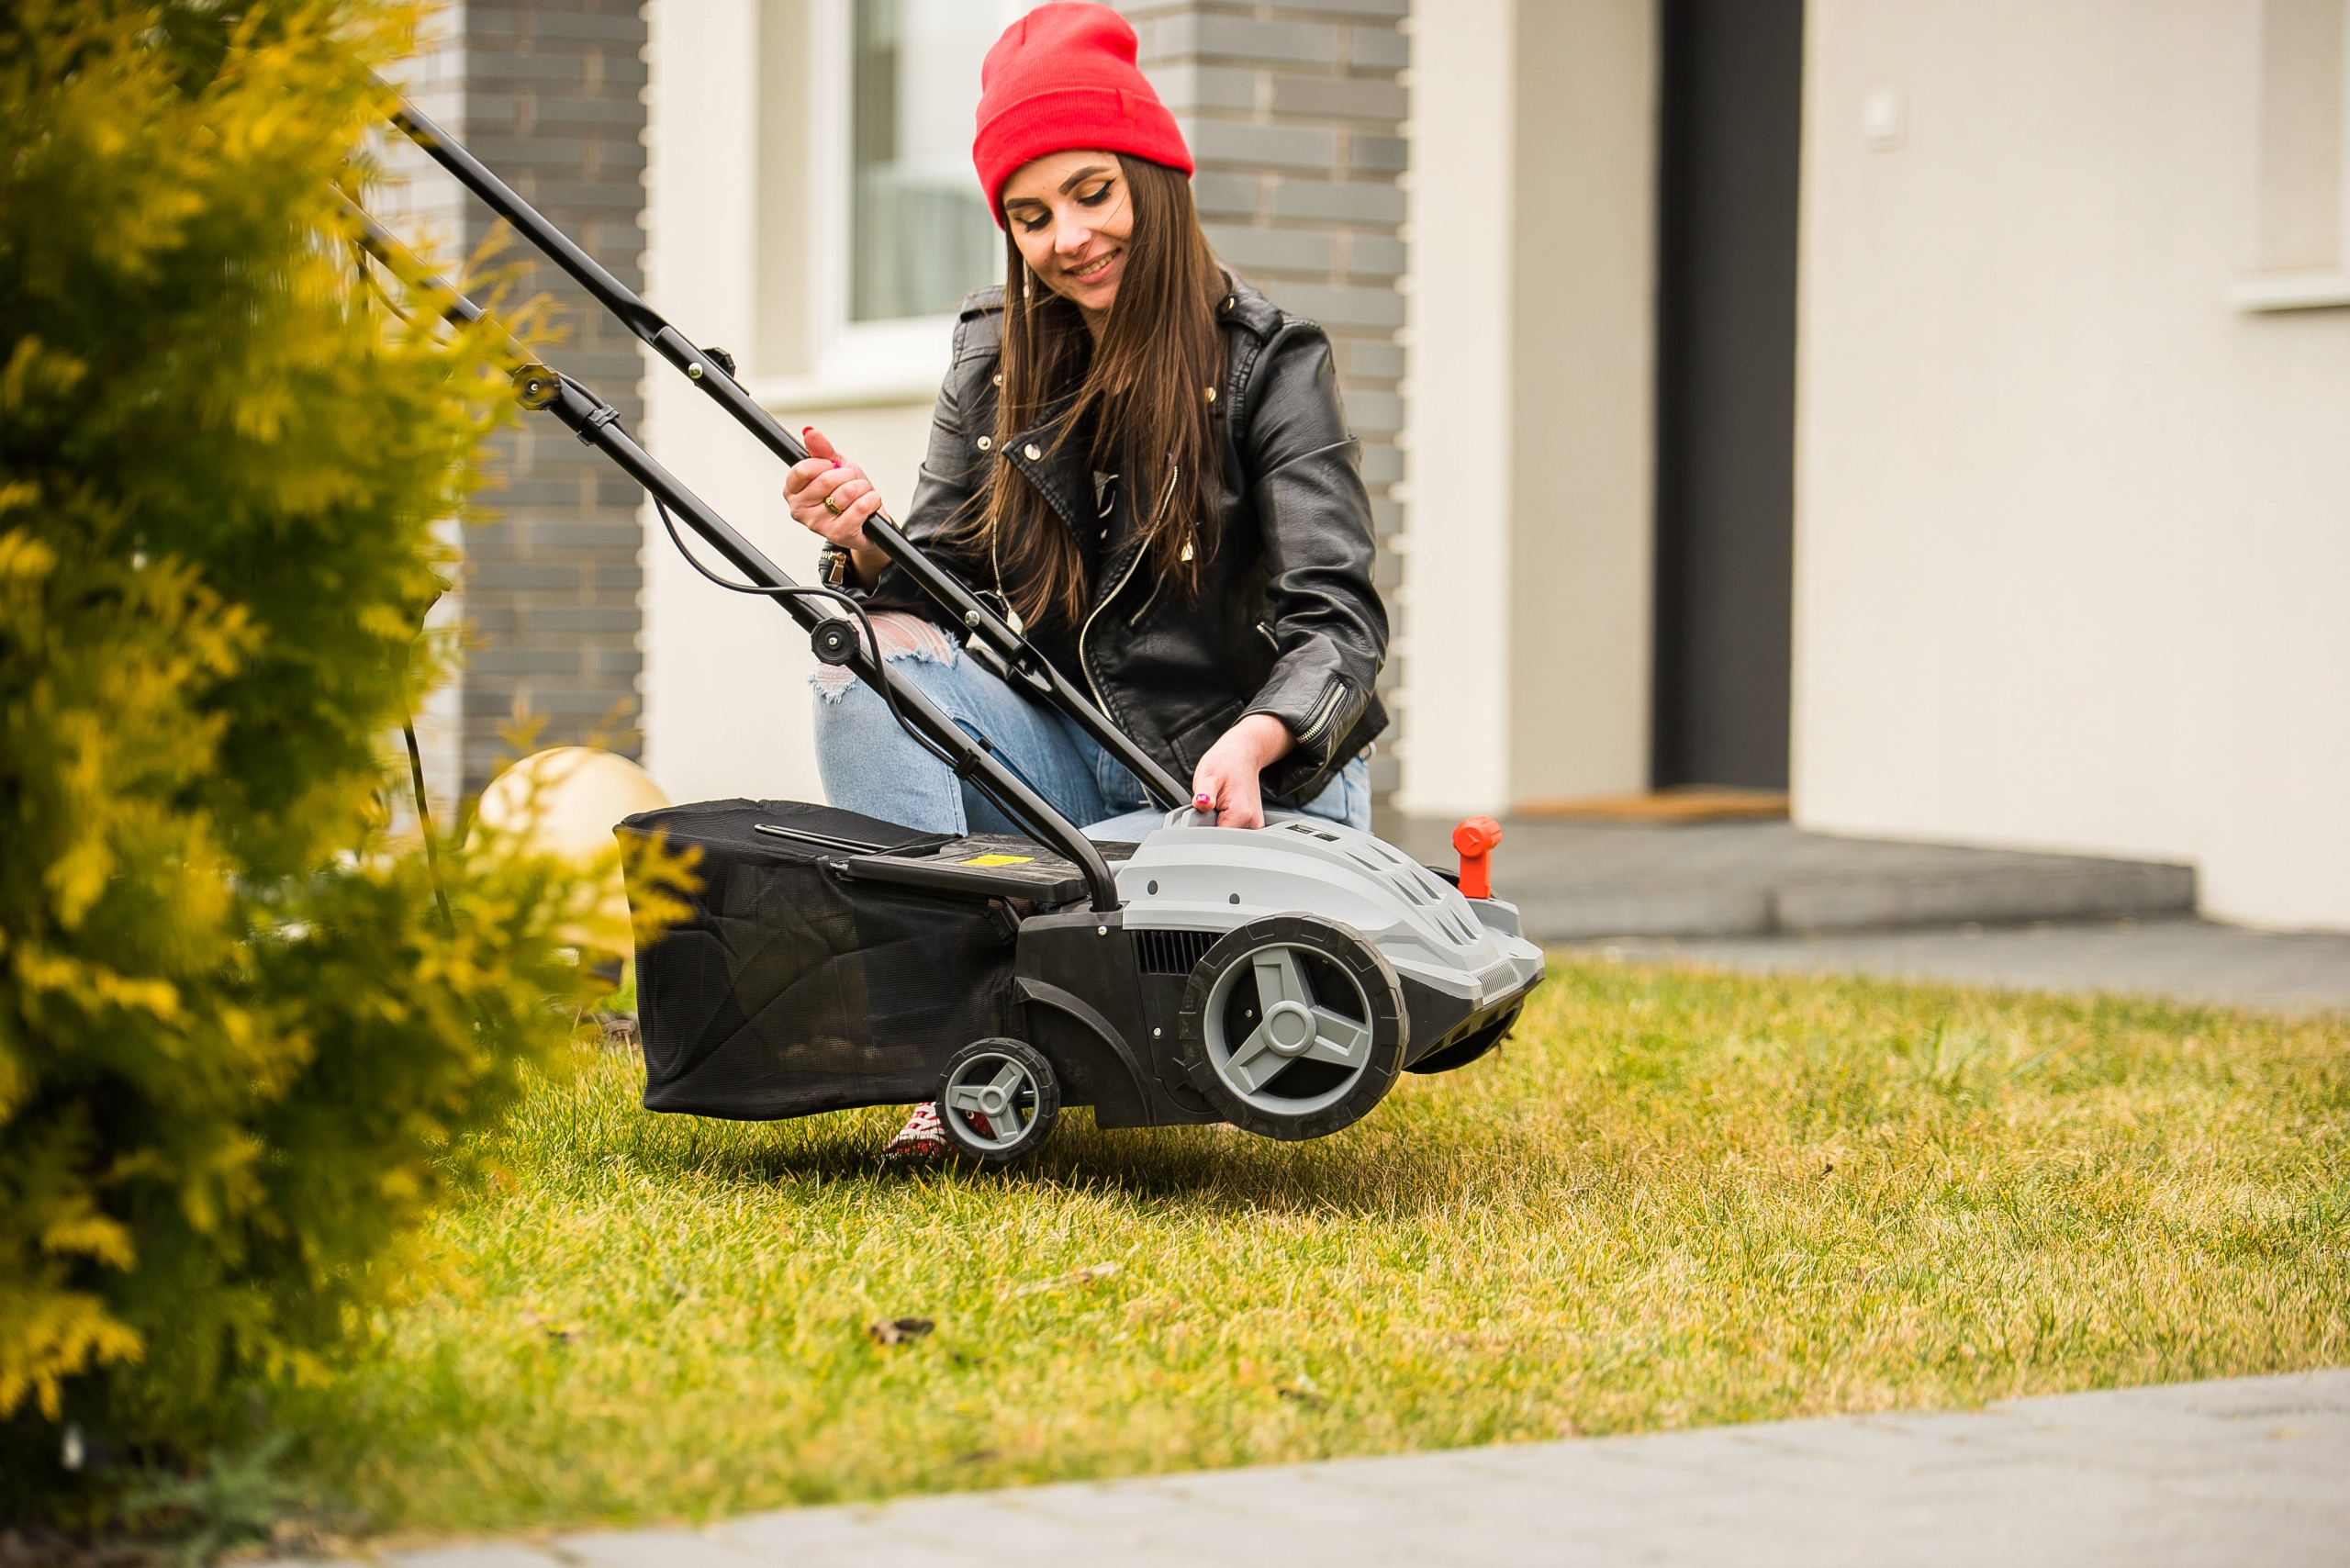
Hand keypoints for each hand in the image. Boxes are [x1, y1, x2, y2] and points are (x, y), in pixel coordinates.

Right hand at [784, 427, 889, 582]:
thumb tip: (810, 432)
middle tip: (851, 481)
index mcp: (793, 491)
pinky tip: (869, 503)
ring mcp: (817, 524)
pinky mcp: (837, 534)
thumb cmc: (849, 493)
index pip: (802, 470)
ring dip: (861, 488)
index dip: (824, 463)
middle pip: (826, 480)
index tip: (833, 467)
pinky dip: (871, 500)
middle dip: (847, 476)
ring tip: (860, 494)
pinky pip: (860, 508)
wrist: (868, 517)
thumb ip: (822, 450)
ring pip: (846, 493)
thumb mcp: (835, 466)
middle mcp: (799, 509)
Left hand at [1191, 713, 1295, 829]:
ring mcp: (1253, 826)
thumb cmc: (1225, 763)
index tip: (1203, 813)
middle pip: (1222, 840)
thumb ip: (1204, 793)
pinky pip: (1231, 832)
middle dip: (1209, 827)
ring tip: (1218, 805)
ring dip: (1216, 825)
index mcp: (1242, 815)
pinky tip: (1223, 809)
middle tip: (1211, 806)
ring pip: (1226, 837)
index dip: (1202, 829)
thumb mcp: (1208, 775)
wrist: (1241, 756)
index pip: (1216, 839)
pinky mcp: (1250, 825)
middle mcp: (1252, 824)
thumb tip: (1201, 804)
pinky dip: (1222, 823)